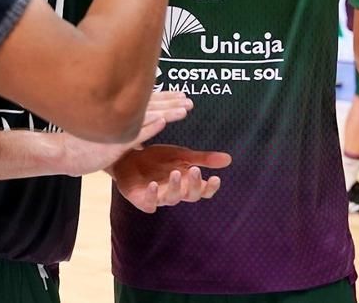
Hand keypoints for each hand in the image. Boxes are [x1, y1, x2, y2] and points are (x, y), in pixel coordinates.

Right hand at [59, 92, 192, 176]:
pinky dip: (149, 125)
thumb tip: (137, 130)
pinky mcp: (114, 143)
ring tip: (185, 109)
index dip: (165, 97)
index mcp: (118, 114)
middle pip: (150, 105)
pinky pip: (135, 133)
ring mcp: (117, 128)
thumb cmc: (79, 146)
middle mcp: (118, 116)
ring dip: (168, 111)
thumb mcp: (103, 134)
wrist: (60, 153)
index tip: (181, 95)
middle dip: (172, 102)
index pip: (146, 102)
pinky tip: (163, 120)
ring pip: (147, 116)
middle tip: (189, 101)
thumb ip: (120, 129)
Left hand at [109, 144, 231, 212]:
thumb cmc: (158, 160)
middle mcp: (175, 192)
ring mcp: (159, 197)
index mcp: (186, 183)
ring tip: (175, 173)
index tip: (215, 178)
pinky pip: (149, 202)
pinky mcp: (142, 199)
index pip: (203, 191)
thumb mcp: (182, 155)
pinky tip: (154, 184)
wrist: (129, 158)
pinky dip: (153, 195)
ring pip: (172, 199)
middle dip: (193, 185)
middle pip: (189, 196)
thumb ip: (203, 159)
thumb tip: (229, 159)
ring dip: (175, 187)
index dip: (210, 188)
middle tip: (194, 170)